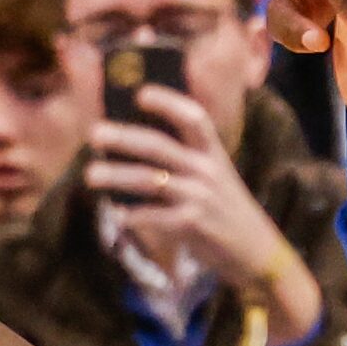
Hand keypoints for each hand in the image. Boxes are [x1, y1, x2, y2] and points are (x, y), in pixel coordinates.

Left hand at [86, 86, 321, 343]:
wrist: (257, 251)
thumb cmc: (226, 210)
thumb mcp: (216, 178)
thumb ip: (187, 161)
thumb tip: (135, 146)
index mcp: (214, 153)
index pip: (194, 118)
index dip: (168, 103)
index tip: (140, 93)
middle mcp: (207, 170)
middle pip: (160, 147)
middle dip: (124, 138)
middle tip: (94, 132)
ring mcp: (199, 197)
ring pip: (149, 181)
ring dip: (116, 176)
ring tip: (89, 174)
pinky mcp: (193, 225)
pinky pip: (154, 216)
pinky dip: (132, 215)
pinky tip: (115, 214)